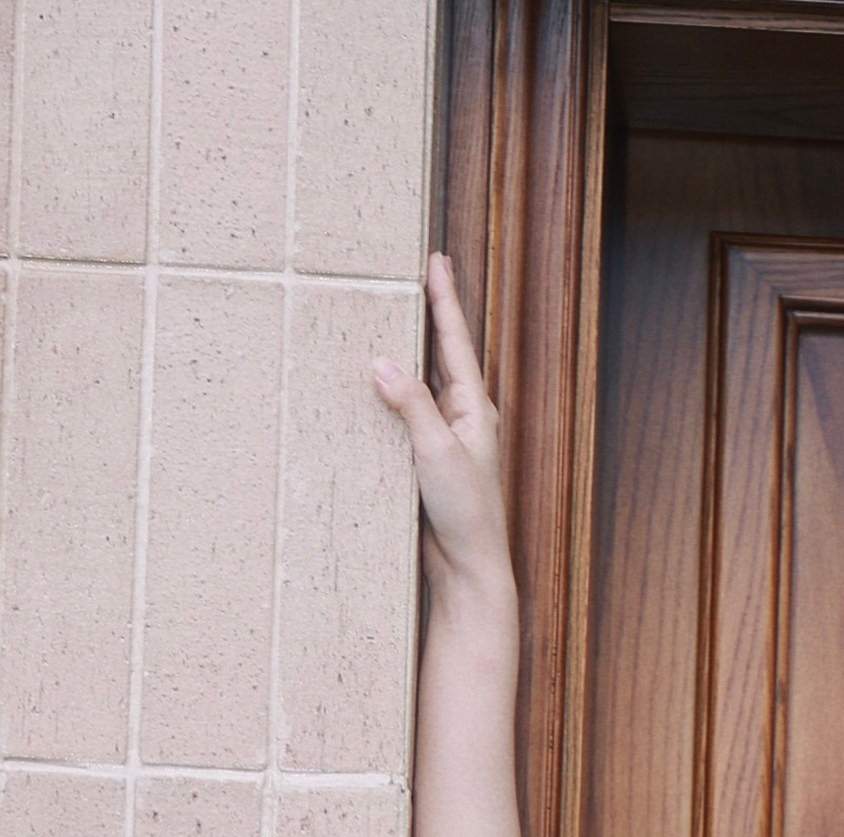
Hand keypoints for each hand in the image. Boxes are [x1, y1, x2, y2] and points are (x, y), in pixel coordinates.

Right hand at [375, 255, 513, 599]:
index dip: (443, 298)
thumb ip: (412, 405)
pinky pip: (403, 414)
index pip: (454, 340)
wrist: (467, 571)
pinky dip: (388, 392)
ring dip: (404, 350)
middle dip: (426, 313)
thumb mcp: (437, 453)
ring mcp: (443, 438)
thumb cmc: (465, 515)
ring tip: (386, 313)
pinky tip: (369, 381)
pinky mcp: (423, 460)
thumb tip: (381, 363)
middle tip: (412, 271)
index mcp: (474, 407)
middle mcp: (461, 417)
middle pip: (438, 353)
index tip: (436, 258)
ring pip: (419, 382)